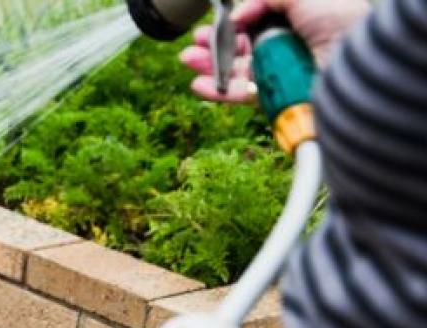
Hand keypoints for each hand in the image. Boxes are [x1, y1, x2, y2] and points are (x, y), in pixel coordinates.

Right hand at [180, 0, 371, 103]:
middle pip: (243, 48)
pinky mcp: (275, 98)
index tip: (219, 20)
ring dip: (209, 66)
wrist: (353, 62)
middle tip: (196, 42)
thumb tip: (239, 15)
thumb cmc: (338, 23)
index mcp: (298, 23)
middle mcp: (288, 49)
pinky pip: (241, 95)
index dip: (235, 22)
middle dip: (215, 44)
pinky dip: (217, 91)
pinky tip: (199, 83)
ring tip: (188, 58)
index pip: (258, 23)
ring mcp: (281, 74)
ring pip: (236, 72)